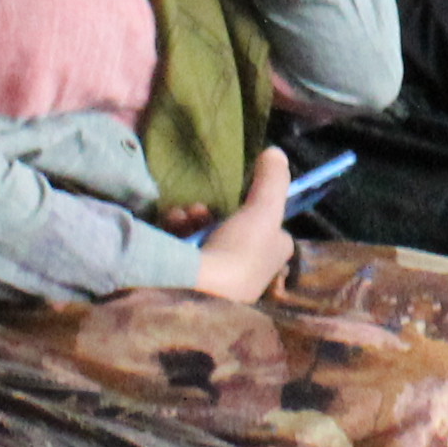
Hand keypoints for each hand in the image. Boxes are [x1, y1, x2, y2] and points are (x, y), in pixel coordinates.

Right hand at [185, 149, 293, 301]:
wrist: (198, 294)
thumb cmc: (239, 253)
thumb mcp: (264, 210)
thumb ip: (272, 180)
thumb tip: (276, 152)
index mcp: (273, 255)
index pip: (267, 224)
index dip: (252, 207)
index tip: (237, 194)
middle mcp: (250, 269)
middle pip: (230, 226)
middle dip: (210, 211)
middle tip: (198, 208)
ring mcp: (221, 278)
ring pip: (204, 235)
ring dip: (190, 218)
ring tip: (182, 216)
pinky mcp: (194, 282)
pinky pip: (185, 248)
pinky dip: (177, 232)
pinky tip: (171, 225)